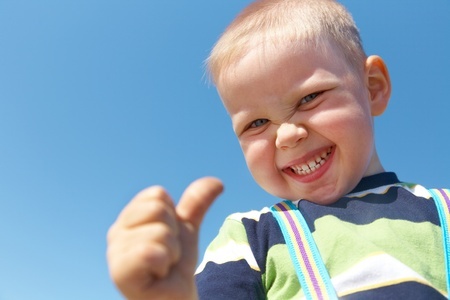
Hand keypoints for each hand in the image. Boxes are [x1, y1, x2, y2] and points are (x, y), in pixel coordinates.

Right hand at [107, 177, 222, 299]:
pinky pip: (151, 251)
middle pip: (158, 209)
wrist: (176, 297)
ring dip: (171, 252)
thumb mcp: (188, 229)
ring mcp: (115, 253)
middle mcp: (117, 232)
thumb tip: (217, 182)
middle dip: (173, 233)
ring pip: (160, 231)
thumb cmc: (175, 265)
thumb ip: (197, 203)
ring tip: (162, 266)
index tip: (168, 236)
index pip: (157, 194)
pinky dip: (164, 262)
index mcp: (129, 217)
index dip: (173, 216)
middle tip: (167, 254)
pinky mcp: (120, 273)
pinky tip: (158, 274)